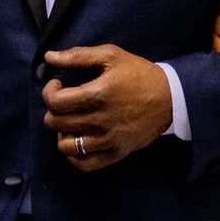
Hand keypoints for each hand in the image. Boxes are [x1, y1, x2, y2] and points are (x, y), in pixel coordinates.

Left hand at [42, 44, 171, 171]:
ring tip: (70, 123)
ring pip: (66, 147)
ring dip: (62, 133)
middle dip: (53, 111)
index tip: (57, 85)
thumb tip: (48, 57)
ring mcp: (108, 140)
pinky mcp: (116, 153)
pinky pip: (84, 165)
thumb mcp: (111, 56)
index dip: (49, 92)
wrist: (171, 97)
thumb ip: (78, 56)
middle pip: (57, 123)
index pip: (56, 102)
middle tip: (64, 102)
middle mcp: (101, 120)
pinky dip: (74, 156)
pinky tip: (77, 141)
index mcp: (98, 94)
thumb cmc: (139, 74)